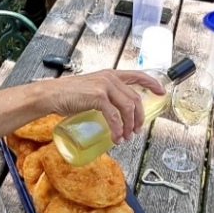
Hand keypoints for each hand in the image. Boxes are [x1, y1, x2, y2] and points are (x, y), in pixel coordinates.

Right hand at [44, 70, 165, 141]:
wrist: (51, 95)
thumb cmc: (69, 94)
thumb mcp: (92, 90)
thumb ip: (106, 96)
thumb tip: (117, 112)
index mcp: (110, 75)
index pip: (138, 75)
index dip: (152, 83)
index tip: (162, 92)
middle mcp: (110, 78)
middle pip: (135, 99)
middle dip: (139, 117)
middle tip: (137, 130)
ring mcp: (104, 86)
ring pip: (128, 108)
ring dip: (130, 126)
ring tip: (126, 137)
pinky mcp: (98, 97)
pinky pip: (114, 117)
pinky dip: (117, 129)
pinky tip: (116, 137)